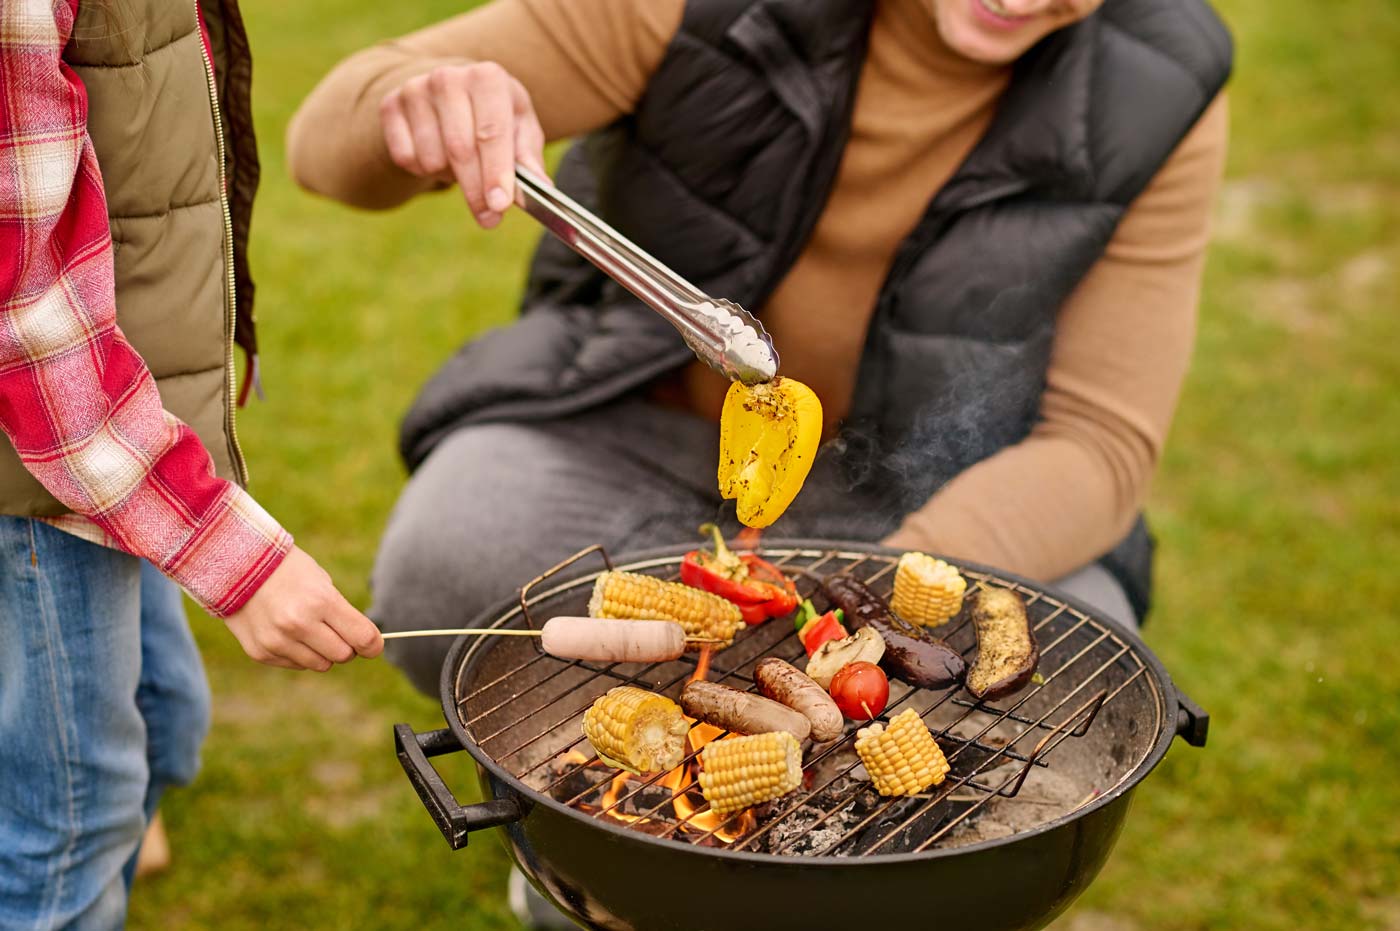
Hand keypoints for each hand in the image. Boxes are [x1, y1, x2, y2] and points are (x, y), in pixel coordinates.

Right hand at [224, 546, 383, 670]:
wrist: (236, 566)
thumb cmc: (289, 570)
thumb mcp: (321, 582)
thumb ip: (342, 614)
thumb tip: (365, 644)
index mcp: (320, 601)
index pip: (363, 638)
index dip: (374, 644)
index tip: (373, 644)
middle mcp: (299, 624)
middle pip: (344, 656)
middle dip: (347, 647)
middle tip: (338, 632)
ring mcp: (277, 641)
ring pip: (321, 664)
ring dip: (323, 652)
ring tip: (310, 629)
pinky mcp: (261, 652)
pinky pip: (296, 665)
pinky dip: (299, 653)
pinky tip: (287, 632)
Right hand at [379, 61, 545, 228]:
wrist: (451, 89)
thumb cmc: (495, 114)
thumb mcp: (520, 128)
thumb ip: (528, 158)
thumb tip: (540, 186)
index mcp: (487, 77)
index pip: (491, 133)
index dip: (496, 173)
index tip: (500, 205)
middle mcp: (448, 77)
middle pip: (460, 150)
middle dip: (476, 191)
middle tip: (489, 218)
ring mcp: (414, 90)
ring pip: (432, 158)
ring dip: (450, 177)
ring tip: (463, 166)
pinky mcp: (390, 106)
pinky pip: (406, 158)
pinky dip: (424, 171)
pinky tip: (437, 155)